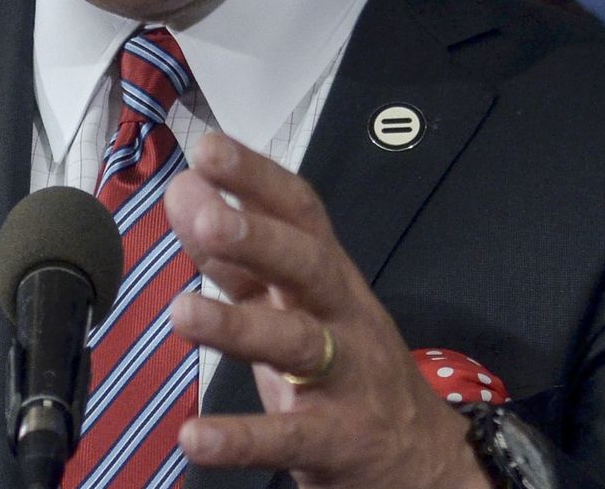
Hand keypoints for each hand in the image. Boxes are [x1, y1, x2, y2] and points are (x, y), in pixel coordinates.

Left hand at [164, 133, 489, 488]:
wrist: (422, 459)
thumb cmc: (342, 365)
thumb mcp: (287, 303)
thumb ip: (232, 253)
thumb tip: (184, 190)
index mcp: (326, 276)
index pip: (299, 213)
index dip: (256, 177)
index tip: (207, 148)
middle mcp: (341, 315)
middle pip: (308, 266)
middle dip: (259, 239)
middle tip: (208, 219)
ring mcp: (345, 378)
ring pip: (298, 343)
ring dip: (239, 326)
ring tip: (183, 314)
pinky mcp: (337, 441)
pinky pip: (289, 437)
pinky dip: (241, 438)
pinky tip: (194, 437)